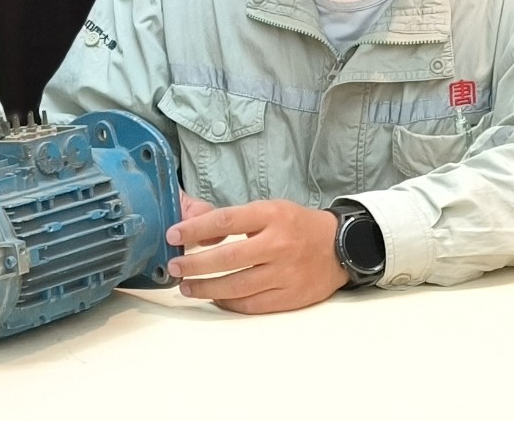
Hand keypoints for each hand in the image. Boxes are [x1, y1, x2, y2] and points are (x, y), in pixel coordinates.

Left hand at [166, 199, 348, 313]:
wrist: (341, 246)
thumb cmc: (297, 225)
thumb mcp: (270, 209)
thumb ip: (238, 220)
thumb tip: (197, 230)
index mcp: (271, 215)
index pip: (225, 220)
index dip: (195, 229)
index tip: (173, 235)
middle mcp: (278, 244)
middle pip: (228, 257)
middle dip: (195, 264)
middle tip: (174, 267)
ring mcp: (285, 272)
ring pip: (237, 285)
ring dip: (206, 288)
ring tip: (187, 286)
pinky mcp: (291, 296)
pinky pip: (252, 304)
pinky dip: (229, 303)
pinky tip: (215, 298)